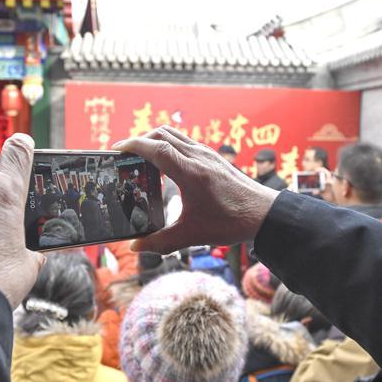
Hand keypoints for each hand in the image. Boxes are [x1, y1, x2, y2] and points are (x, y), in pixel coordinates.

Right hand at [111, 126, 278, 253]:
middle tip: (125, 157)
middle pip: (162, 134)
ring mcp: (207, 154)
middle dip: (140, 141)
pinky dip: (169, 146)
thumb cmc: (231, 222)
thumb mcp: (192, 235)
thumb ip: (160, 242)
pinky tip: (166, 166)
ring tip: (141, 159)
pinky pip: (185, 142)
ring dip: (155, 141)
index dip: (133, 145)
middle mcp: (198, 157)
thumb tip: (135, 246)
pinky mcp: (213, 157)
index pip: (156, 148)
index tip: (116, 150)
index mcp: (191, 172)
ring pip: (174, 135)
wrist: (265, 214)